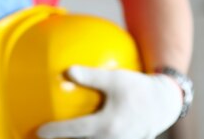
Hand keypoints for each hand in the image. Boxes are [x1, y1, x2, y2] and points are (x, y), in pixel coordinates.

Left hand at [37, 66, 182, 138]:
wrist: (164, 103)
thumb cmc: (139, 88)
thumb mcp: (115, 79)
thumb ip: (91, 76)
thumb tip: (68, 71)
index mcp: (108, 125)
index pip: (76, 130)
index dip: (56, 131)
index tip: (39, 131)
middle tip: (44, 137)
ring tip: (59, 136)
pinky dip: (90, 138)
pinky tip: (81, 132)